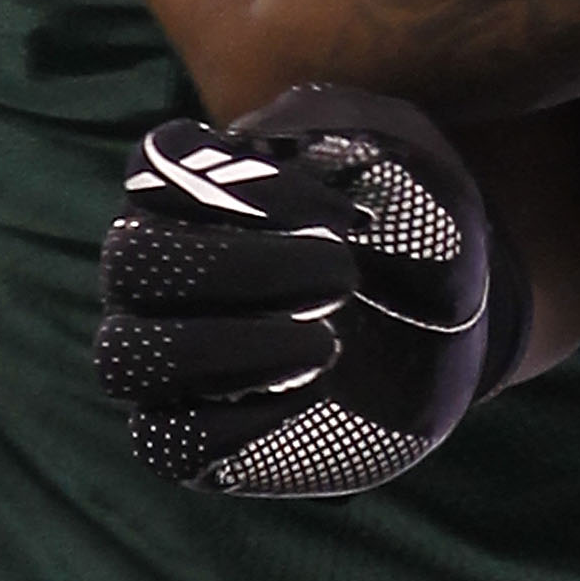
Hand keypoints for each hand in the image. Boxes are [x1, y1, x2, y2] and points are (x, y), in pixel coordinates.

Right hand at [96, 87, 525, 497]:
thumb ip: (348, 139)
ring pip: (124, 358)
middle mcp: (161, 273)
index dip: (243, 187)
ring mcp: (170, 360)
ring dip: (225, 349)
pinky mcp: (195, 440)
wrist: (455, 327)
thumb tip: (268, 149)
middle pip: (130, 262)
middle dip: (233, 267)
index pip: (153, 169)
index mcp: (197, 189)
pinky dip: (237, 421)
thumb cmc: (413, 229)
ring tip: (328, 347)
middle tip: (342, 274)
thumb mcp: (408, 168)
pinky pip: (166, 441)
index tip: (343, 211)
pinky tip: (311, 397)